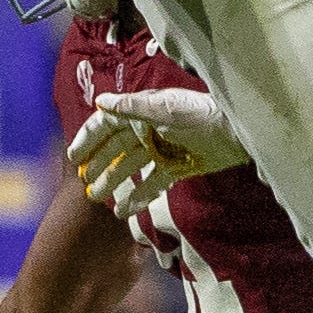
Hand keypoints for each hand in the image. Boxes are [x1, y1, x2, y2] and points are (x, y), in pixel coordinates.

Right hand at [65, 87, 244, 221]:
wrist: (237, 133)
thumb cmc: (199, 115)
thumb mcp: (163, 107)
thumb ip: (132, 106)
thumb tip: (100, 102)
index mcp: (142, 112)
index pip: (106, 125)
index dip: (89, 139)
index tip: (74, 158)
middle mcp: (148, 131)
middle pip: (115, 149)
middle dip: (98, 165)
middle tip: (84, 183)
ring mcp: (162, 151)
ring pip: (130, 168)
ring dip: (113, 182)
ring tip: (98, 199)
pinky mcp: (176, 169)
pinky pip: (151, 184)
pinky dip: (138, 197)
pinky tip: (124, 211)